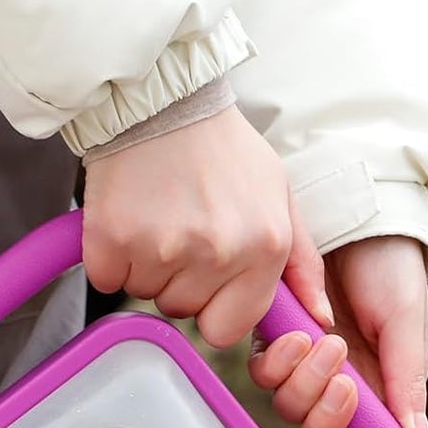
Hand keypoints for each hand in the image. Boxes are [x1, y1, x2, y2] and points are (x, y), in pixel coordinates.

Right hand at [82, 106, 333, 349]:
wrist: (160, 97)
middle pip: (182, 310)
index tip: (207, 276)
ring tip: (157, 215)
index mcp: (264, 249)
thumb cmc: (222, 149)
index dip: (212, 307)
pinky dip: (110, 257)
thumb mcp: (279, 196)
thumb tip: (319, 319)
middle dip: (178, 280)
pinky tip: (128, 217)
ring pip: (146, 293)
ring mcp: (164, 248)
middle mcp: (218, 253)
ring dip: (146, 265)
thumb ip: (303, 264)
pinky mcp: (115, 239)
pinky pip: (108, 279)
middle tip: (180, 226)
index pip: (226, 330)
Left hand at [248, 236, 427, 427]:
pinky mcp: (276, 338)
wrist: (361, 217)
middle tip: (344, 383)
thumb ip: (407, 384)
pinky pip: (265, 368)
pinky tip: (300, 333)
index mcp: (376, 393)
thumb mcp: (406, 326)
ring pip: (288, 405)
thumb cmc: (392, 270)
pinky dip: (280, 358)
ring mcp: (303, 365)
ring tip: (329, 342)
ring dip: (306, 381)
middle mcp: (337, 386)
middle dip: (326, 419)